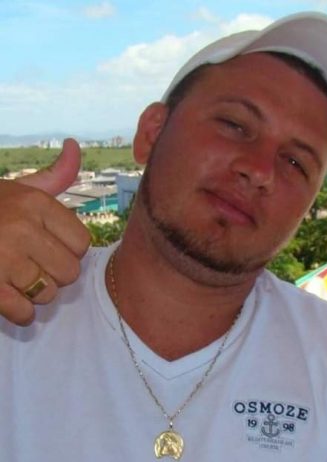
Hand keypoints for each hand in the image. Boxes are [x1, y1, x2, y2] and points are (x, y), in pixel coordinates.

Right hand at [0, 139, 90, 324]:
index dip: (69, 250)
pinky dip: (21, 313)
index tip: (51, 247)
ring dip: (36, 294)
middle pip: (69, 272)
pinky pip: (23, 313)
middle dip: (55, 274)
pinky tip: (10, 299)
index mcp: (36, 204)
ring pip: (48, 294)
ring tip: (19, 279)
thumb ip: (56, 174)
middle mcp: (21, 228)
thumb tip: (75, 145)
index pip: (82, 244)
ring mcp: (1, 258)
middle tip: (36, 266)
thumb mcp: (21, 186)